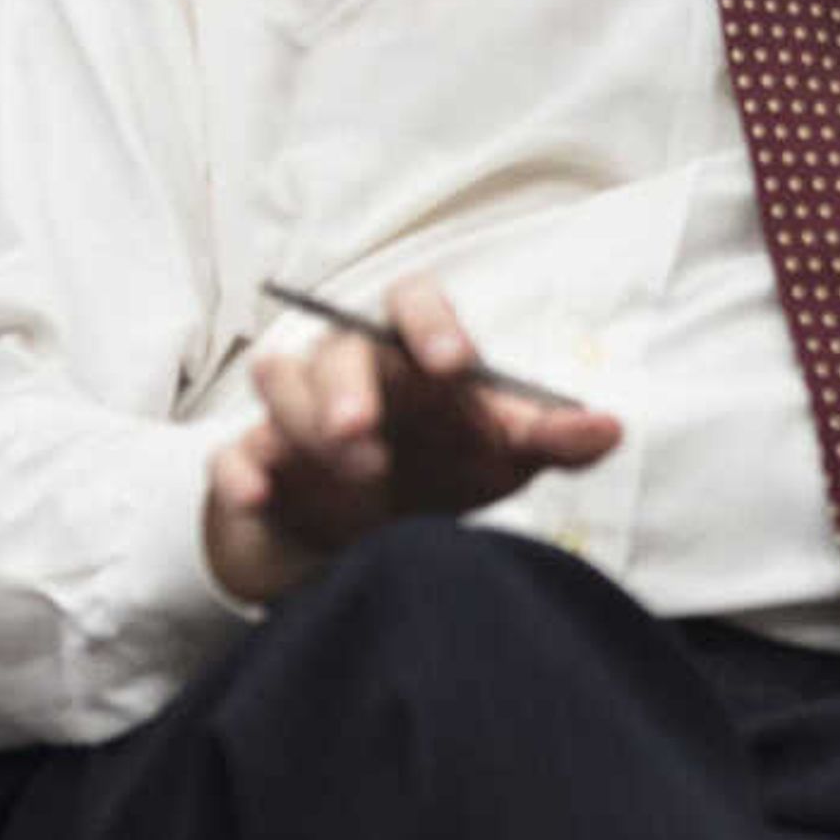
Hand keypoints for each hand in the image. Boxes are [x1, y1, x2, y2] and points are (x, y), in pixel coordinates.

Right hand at [203, 275, 621, 601]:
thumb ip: (551, 440)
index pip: (411, 302)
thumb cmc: (442, 470)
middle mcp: (350, 371)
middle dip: (347, 388)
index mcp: (410, 355)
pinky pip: (230, 454)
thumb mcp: (502, 458)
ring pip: (279, 383)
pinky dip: (241, 470)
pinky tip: (260, 491)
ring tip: (356, 473)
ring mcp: (294, 415)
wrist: (367, 537)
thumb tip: (609, 428)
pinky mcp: (254, 462)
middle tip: (365, 436)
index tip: (453, 362)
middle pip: (338, 348)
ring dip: (308, 424)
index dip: (429, 322)